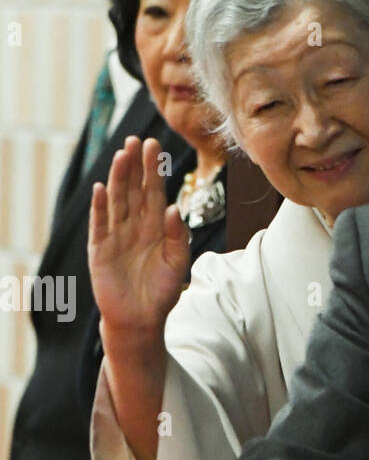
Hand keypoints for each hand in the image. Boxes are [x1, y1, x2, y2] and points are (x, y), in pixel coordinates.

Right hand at [89, 135, 188, 336]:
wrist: (141, 319)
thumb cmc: (162, 291)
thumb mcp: (178, 262)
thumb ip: (178, 236)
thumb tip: (173, 208)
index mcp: (155, 227)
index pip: (154, 192)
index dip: (154, 170)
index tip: (155, 145)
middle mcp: (134, 226)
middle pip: (133, 189)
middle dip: (135, 165)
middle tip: (137, 140)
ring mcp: (116, 235)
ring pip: (117, 200)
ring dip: (118, 178)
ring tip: (122, 155)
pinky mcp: (101, 249)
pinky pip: (100, 224)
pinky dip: (100, 207)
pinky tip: (100, 188)